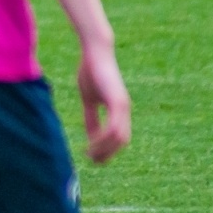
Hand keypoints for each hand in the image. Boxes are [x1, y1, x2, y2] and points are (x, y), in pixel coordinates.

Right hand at [78, 42, 130, 162]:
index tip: (92, 156)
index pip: (118, 137)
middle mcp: (124, 110)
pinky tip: (91, 142)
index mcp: (119, 109)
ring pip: (119, 137)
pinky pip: (112, 126)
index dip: (107, 149)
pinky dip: (103, 138)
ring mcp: (122, 106)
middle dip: (108, 153)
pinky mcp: (116, 101)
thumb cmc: (90, 71)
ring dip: (104, 149)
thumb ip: (91, 117)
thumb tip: (91, 136)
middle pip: (121, 141)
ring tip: (90, 154)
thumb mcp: (89, 99)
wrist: (95, 51)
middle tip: (93, 161)